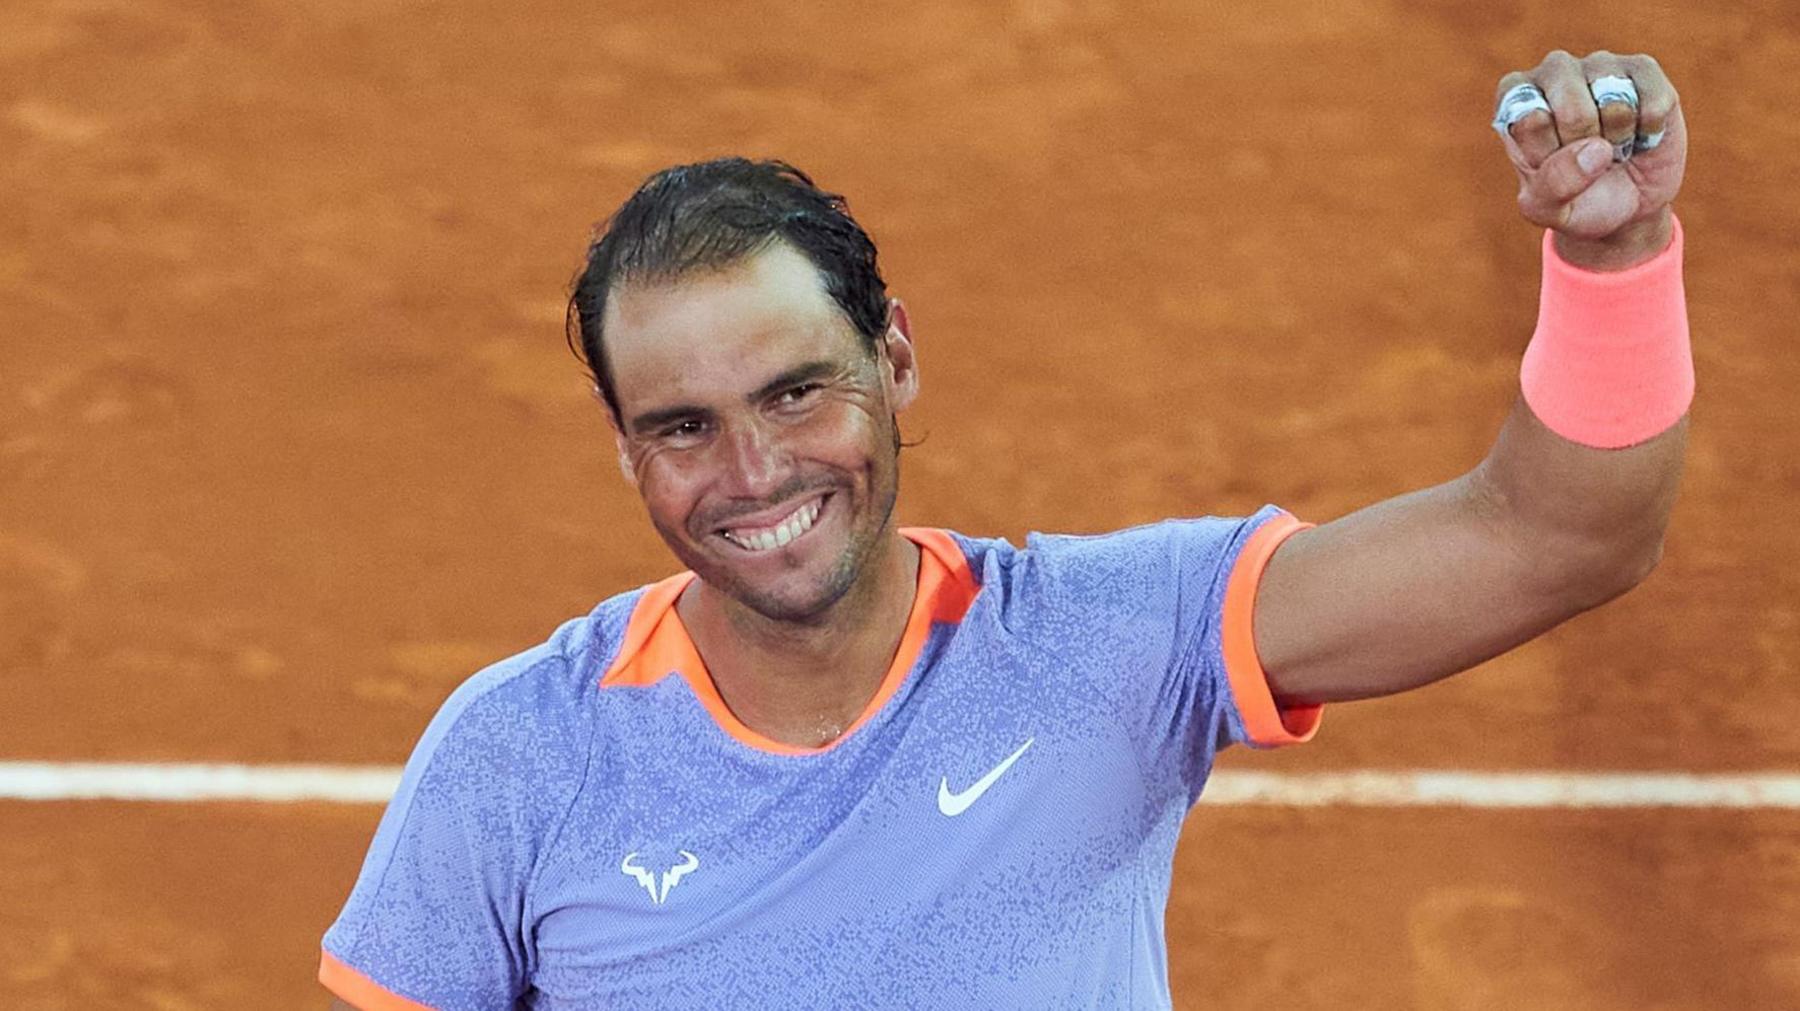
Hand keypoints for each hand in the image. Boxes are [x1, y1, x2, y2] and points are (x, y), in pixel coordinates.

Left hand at [1492, 50, 1686, 264]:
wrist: (1626, 205)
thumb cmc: (1576, 199)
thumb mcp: (1548, 208)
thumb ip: (1554, 185)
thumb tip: (1596, 149)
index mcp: (1514, 98)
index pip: (1529, 121)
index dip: (1547, 154)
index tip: (1549, 163)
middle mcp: (1554, 71)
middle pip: (1573, 109)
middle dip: (1584, 146)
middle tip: (1583, 154)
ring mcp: (1600, 64)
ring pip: (1615, 103)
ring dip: (1618, 139)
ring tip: (1610, 144)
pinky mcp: (1644, 69)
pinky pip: (1654, 102)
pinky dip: (1649, 131)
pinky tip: (1638, 134)